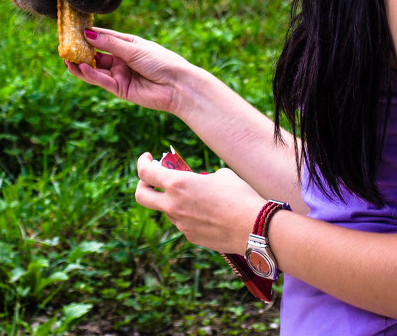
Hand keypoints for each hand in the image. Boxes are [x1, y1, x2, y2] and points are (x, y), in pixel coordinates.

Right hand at [64, 28, 198, 114]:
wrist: (179, 86)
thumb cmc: (161, 62)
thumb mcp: (134, 49)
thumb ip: (110, 44)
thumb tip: (87, 34)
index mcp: (128, 45)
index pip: (104, 37)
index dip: (89, 34)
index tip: (72, 30)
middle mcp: (122, 59)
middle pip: (97, 54)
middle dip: (81, 51)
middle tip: (64, 47)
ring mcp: (121, 75)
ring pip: (96, 69)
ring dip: (81, 65)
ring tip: (67, 59)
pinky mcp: (121, 90)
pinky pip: (102, 81)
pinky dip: (91, 75)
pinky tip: (81, 67)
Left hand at [134, 152, 264, 254]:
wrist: (254, 228)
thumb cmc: (239, 196)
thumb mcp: (219, 175)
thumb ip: (199, 178)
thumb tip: (197, 182)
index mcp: (177, 184)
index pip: (145, 172)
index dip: (143, 162)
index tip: (149, 158)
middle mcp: (173, 205)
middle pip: (142, 196)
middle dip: (142, 186)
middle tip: (151, 180)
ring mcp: (180, 224)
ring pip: (167, 210)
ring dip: (173, 201)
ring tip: (197, 196)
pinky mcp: (191, 237)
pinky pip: (183, 223)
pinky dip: (189, 215)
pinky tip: (208, 213)